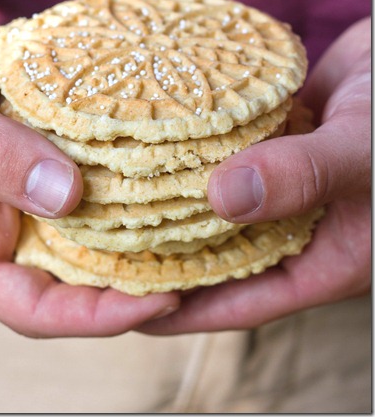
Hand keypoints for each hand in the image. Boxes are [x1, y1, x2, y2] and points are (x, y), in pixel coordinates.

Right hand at [0, 0, 178, 336]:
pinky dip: (126, 211)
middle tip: (203, 276)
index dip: (98, 317)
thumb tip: (65, 196)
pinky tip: (169, 197)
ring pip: (85, 254)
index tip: (164, 296)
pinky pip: (88, 212)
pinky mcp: (40, 185)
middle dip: (134, 294)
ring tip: (200, 246)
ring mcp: (18, 215)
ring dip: (138, 255)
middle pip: (70, 292)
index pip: (33, 309)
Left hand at [140, 17, 370, 333]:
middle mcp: (292, 224)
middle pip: (218, 253)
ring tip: (111, 198)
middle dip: (165, 254)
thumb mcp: (362, 153)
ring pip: (215, 203)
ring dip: (173, 199)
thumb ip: (302, 176)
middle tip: (100, 248)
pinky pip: (221, 156)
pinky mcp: (267, 143)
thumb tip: (221, 198)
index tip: (123, 303)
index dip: (184, 307)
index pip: (241, 298)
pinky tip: (147, 143)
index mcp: (321, 256)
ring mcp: (276, 182)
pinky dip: (191, 154)